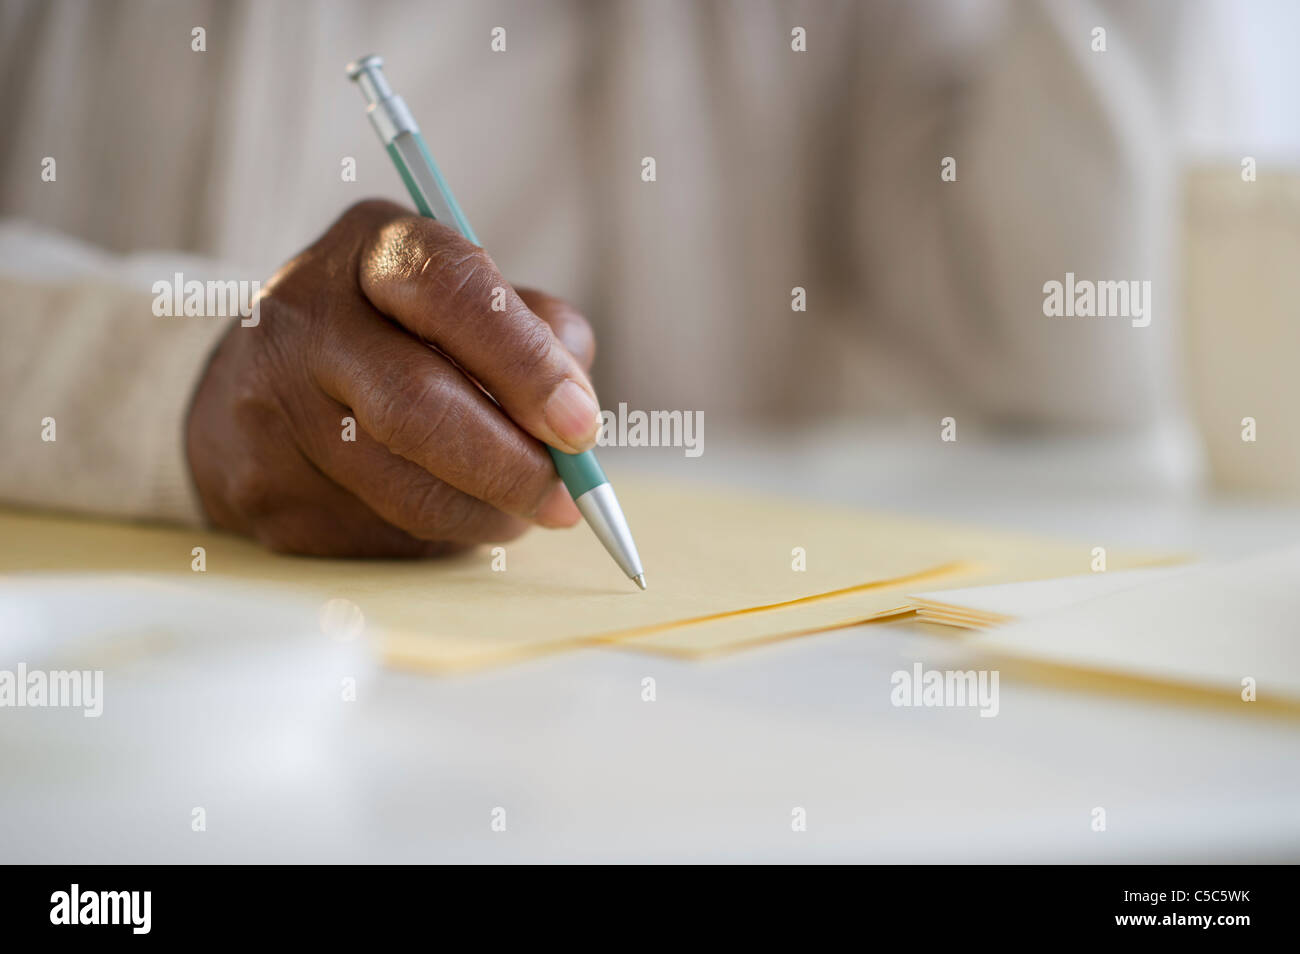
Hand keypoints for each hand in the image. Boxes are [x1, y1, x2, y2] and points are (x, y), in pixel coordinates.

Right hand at [186, 199, 599, 556]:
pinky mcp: (265, 492)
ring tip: (520, 509)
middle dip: (511, 465)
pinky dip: (439, 535)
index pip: (451, 292)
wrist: (255, 386)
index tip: (580, 425)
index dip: (525, 363)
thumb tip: (574, 410)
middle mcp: (304, 317)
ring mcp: (270, 408)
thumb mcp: (466, 298)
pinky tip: (450, 512)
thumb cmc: (399, 335)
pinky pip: (379, 535)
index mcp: (372, 248)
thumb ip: (534, 332)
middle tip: (568, 499)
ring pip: (404, 488)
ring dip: (485, 513)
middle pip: (417, 405)